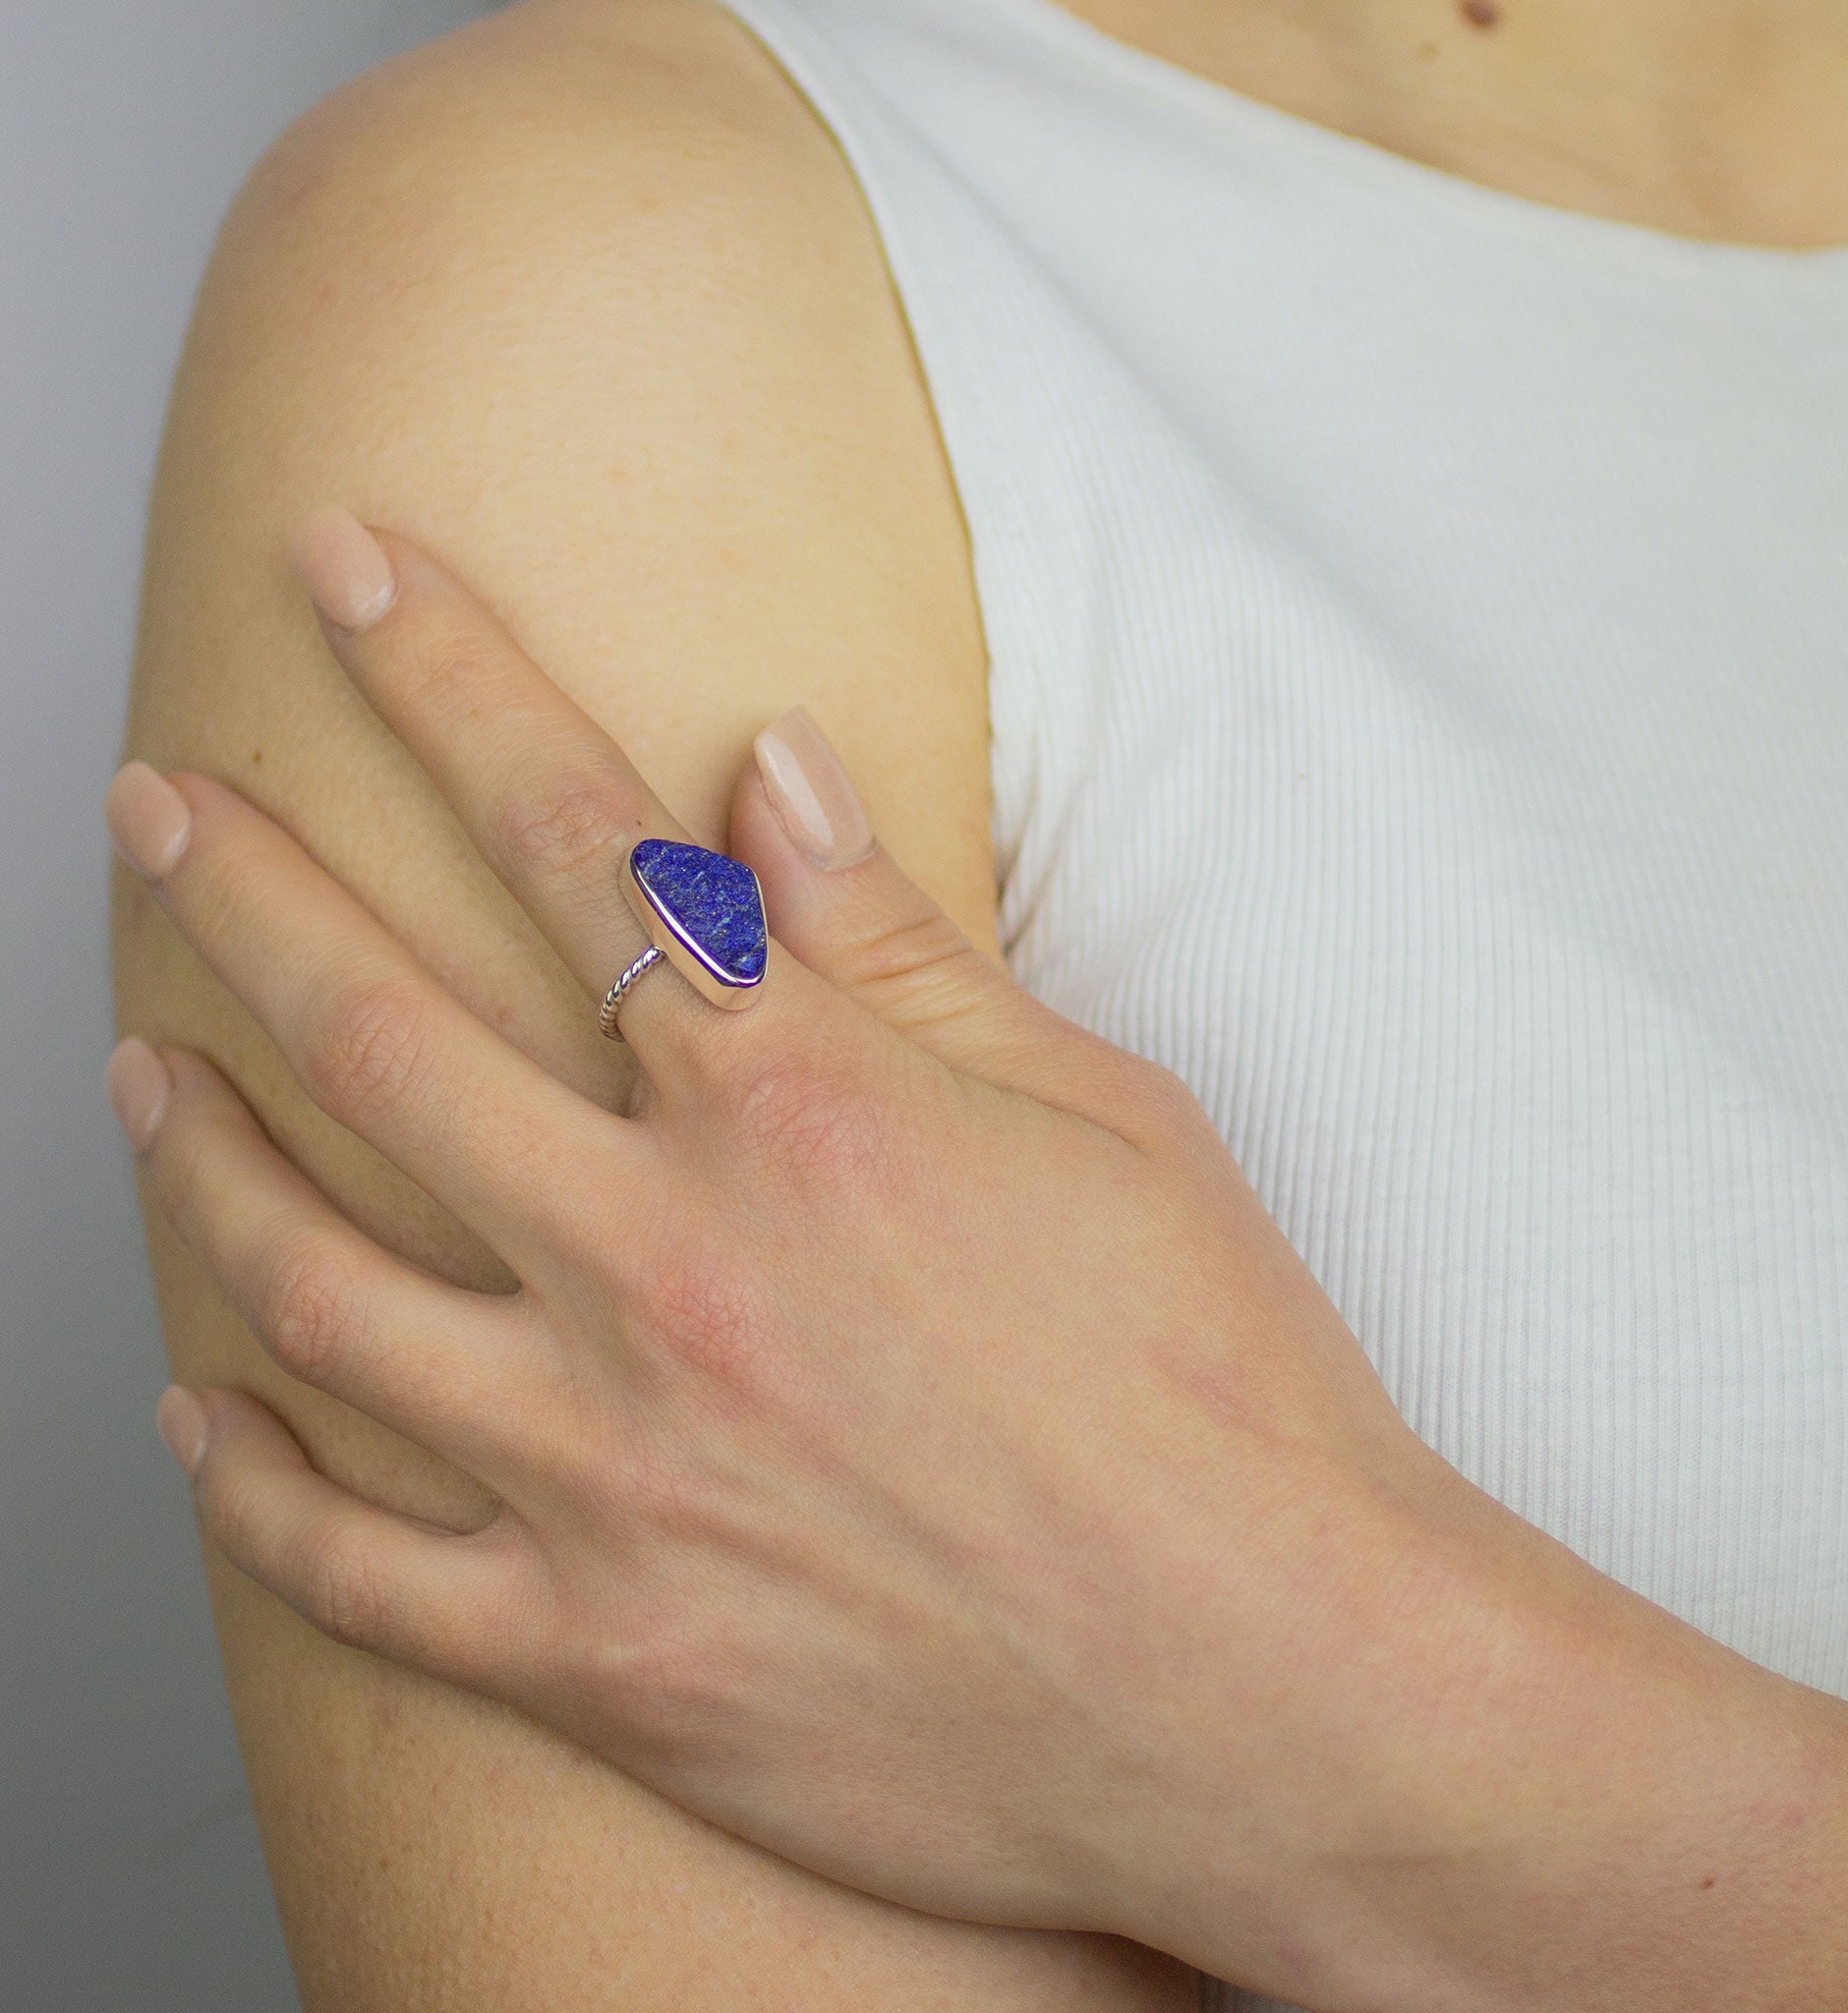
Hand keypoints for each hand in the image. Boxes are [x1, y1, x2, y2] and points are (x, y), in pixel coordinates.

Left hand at [101, 510, 1683, 2001]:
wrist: (1274, 1690)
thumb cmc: (1215, 1388)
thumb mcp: (1099, 1116)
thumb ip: (904, 947)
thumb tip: (769, 775)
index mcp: (801, 1114)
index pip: (576, 840)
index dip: (443, 675)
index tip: (344, 565)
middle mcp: (670, 1272)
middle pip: (383, 1034)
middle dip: (245, 886)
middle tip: (158, 806)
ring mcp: (612, 1477)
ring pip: (312, 1287)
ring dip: (196, 1154)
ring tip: (139, 1070)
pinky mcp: (603, 1659)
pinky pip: (355, 1572)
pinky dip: (248, 1486)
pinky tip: (200, 1413)